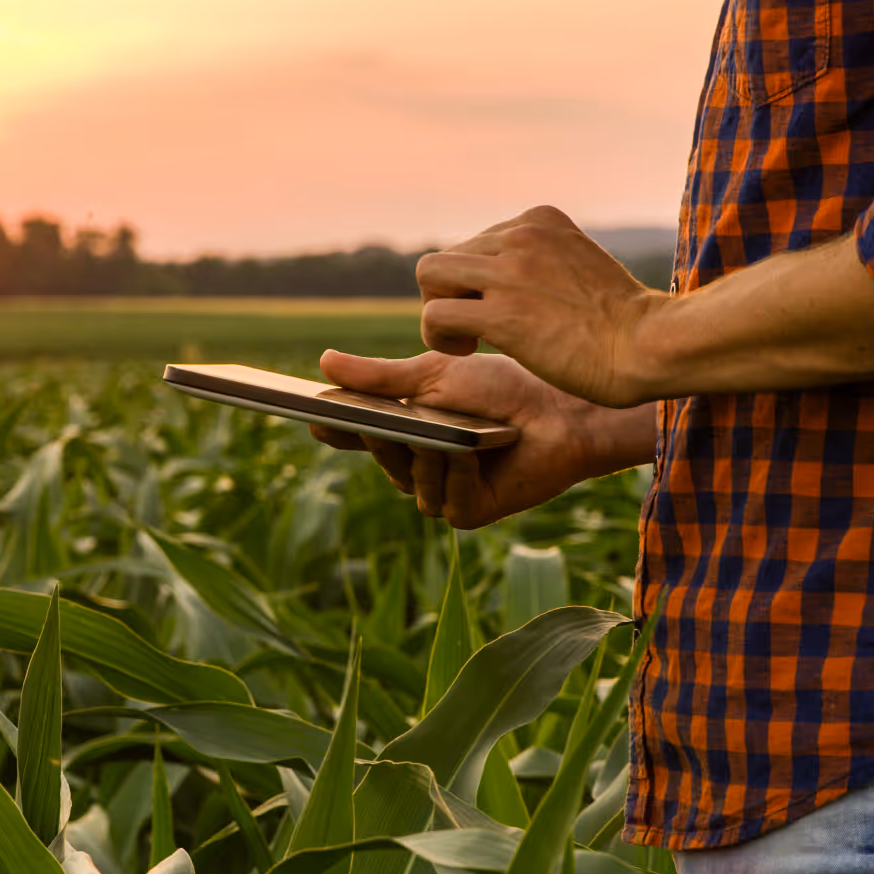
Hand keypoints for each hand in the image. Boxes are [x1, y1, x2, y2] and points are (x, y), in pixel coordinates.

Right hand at [310, 348, 655, 528]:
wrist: (560, 409)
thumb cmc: (501, 386)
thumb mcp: (432, 374)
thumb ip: (379, 377)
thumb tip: (324, 363)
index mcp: (409, 428)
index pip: (360, 434)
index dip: (337, 429)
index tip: (313, 418)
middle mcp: (422, 463)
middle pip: (382, 459)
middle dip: (382, 438)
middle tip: (374, 421)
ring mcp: (445, 490)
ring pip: (411, 483)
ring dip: (424, 455)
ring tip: (438, 433)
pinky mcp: (472, 511)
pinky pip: (444, 499)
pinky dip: (454, 473)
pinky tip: (470, 452)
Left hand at [415, 205, 669, 407]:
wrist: (649, 345)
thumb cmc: (623, 322)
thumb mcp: (578, 265)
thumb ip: (540, 262)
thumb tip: (501, 284)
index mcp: (540, 221)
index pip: (477, 241)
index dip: (477, 281)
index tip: (500, 308)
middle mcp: (521, 236)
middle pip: (447, 257)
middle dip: (451, 295)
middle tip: (474, 328)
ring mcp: (510, 272)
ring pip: (430, 276)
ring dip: (438, 311)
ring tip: (466, 339)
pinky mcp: (502, 314)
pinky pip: (436, 315)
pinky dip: (438, 337)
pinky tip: (468, 350)